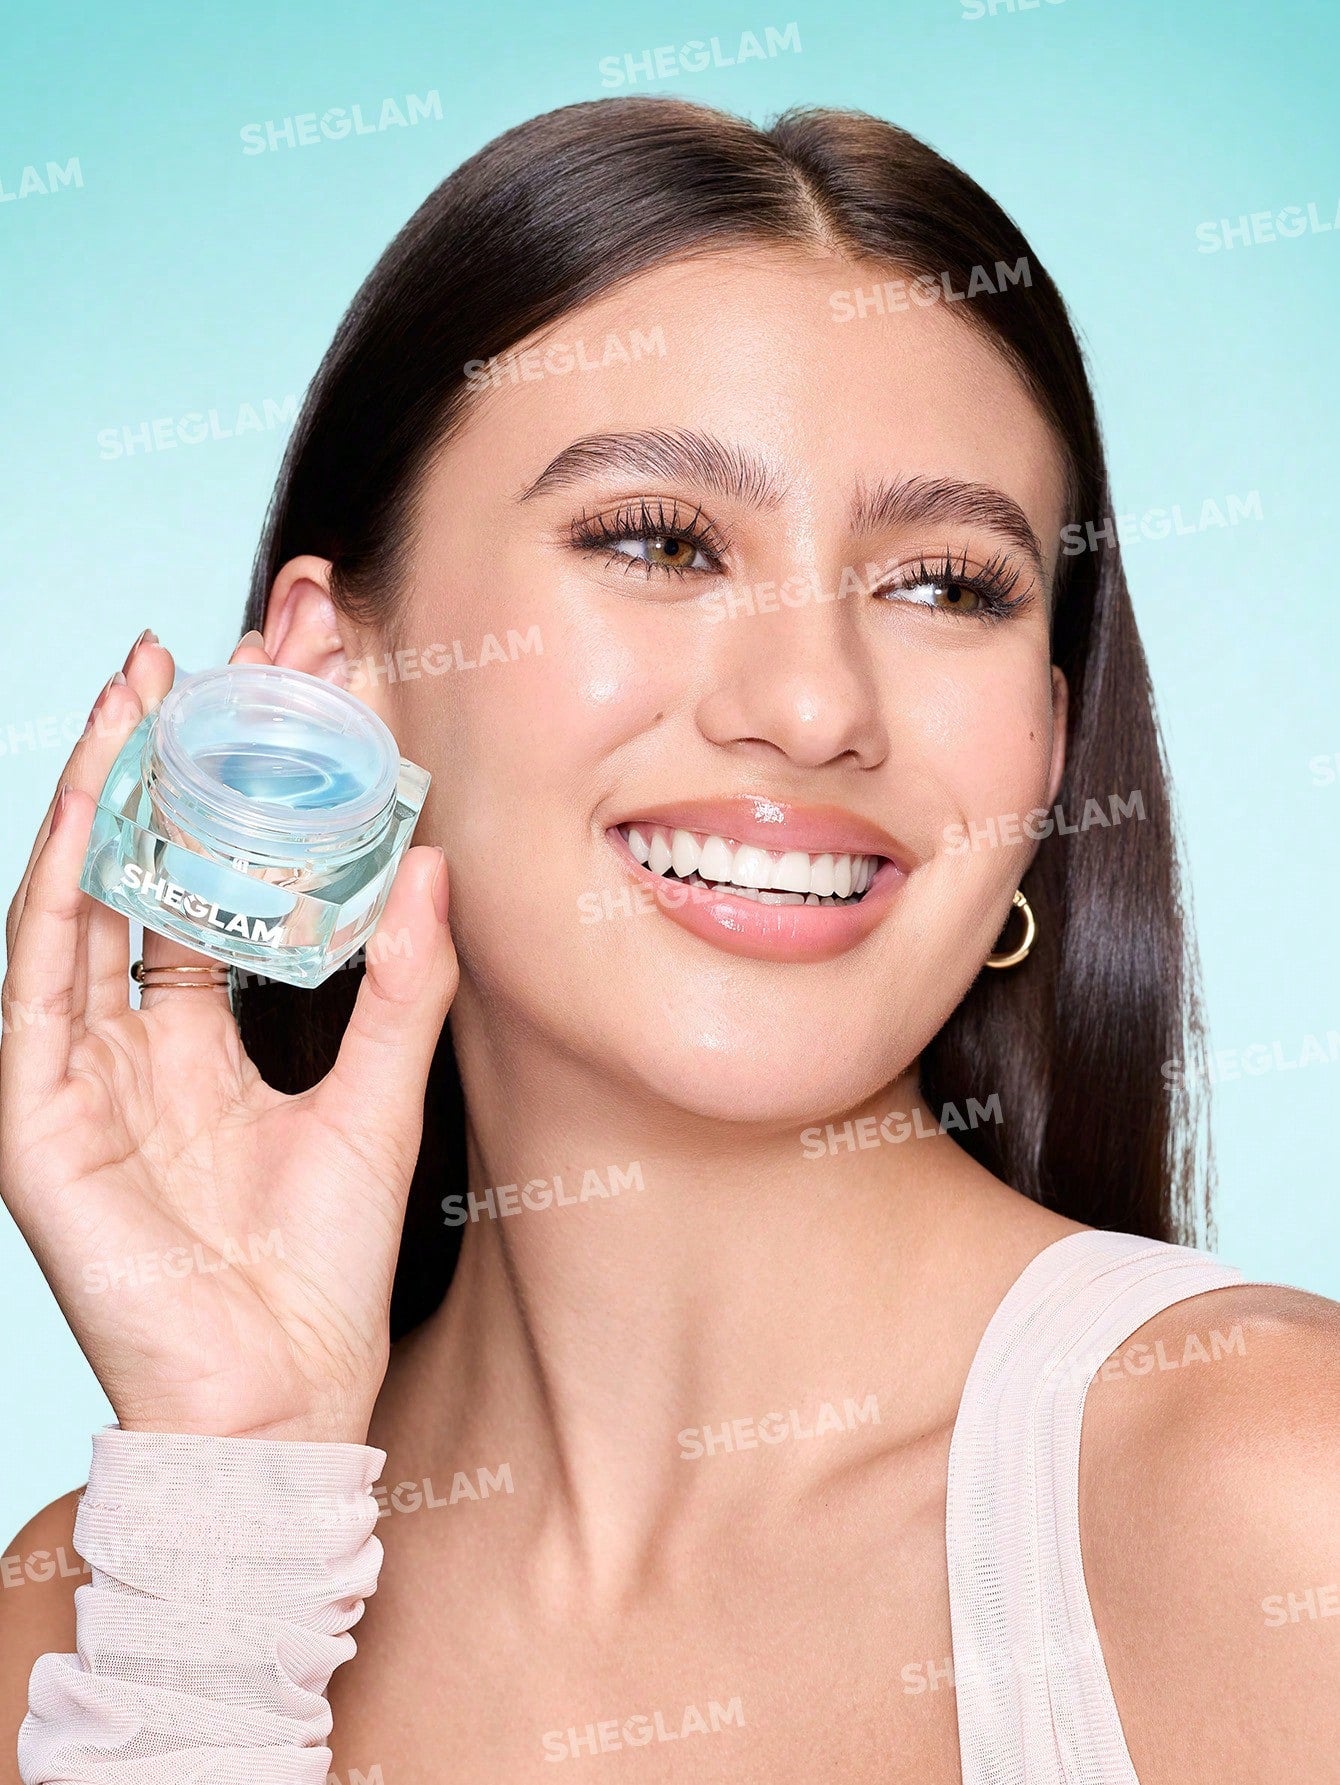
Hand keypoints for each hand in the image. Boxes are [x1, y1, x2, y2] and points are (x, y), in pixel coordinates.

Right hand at [0, 630, 457, 1443]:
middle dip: (184, 747)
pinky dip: (62, 878)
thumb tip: (428, 860)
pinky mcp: (34, 1111)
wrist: (283, 1394)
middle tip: (235, 636)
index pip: (211, 876)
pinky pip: (40, 973)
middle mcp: (127, 1035)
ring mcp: (72, 1068)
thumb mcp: (382, 1095)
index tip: (294, 680)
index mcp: (199, 1034)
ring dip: (109, 784)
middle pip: (147, 861)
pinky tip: (92, 797)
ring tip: (149, 677)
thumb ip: (399, 982)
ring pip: (80, 894)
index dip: (244, 783)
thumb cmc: (325, 1264)